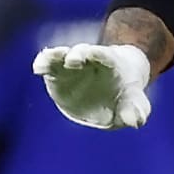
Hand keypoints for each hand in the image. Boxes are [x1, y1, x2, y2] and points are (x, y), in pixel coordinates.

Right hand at [32, 43, 151, 129]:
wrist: (112, 85)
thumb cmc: (124, 92)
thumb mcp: (132, 101)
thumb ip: (134, 109)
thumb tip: (136, 122)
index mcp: (111, 63)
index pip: (105, 55)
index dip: (99, 54)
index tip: (92, 54)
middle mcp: (90, 60)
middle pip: (83, 51)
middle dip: (78, 54)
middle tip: (73, 60)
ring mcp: (71, 65)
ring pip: (62, 54)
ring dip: (56, 55)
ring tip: (48, 59)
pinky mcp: (57, 74)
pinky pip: (48, 65)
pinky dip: (43, 63)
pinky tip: (38, 69)